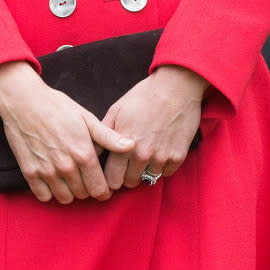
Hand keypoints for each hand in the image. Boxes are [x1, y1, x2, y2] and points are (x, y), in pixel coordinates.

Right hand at [0, 61, 134, 203]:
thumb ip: (109, 137)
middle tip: (85, 179)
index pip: (99, 189)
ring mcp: (46, 171)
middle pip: (83, 195)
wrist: (24, 101)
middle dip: (87, 189)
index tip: (102, 187)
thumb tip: (131, 146)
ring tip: (70, 180)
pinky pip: (43, 196)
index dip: (104, 191)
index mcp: (84, 155)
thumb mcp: (87, 119)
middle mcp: (66, 167)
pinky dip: (49, 192)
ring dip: (69, 192)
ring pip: (64, 198)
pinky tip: (52, 180)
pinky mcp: (29, 172)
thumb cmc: (57, 107)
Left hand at [101, 65, 206, 191]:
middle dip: (126, 176)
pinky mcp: (178, 156)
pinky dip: (162, 166)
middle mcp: (141, 155)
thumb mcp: (116, 111)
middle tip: (128, 165)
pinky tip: (160, 152)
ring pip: (148, 179)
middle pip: (129, 183)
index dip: (110, 178)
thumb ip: (103, 134)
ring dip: (145, 171)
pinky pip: (166, 173)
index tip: (113, 173)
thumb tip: (91, 151)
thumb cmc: (143, 96)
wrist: (176, 86)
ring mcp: (161, 157)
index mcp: (123, 145)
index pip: (112, 179)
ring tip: (145, 156)